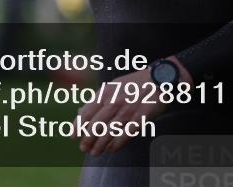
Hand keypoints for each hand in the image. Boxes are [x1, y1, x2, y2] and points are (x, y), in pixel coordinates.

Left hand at [75, 57, 191, 156]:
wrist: (159, 79)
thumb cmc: (134, 83)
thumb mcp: (113, 85)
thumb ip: (98, 98)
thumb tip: (81, 111)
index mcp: (106, 92)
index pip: (87, 112)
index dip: (78, 126)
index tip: (73, 136)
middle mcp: (114, 102)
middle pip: (95, 126)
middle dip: (87, 140)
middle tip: (84, 148)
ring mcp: (127, 111)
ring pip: (108, 133)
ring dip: (99, 145)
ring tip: (95, 153)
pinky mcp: (140, 119)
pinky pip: (125, 135)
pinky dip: (116, 145)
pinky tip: (111, 150)